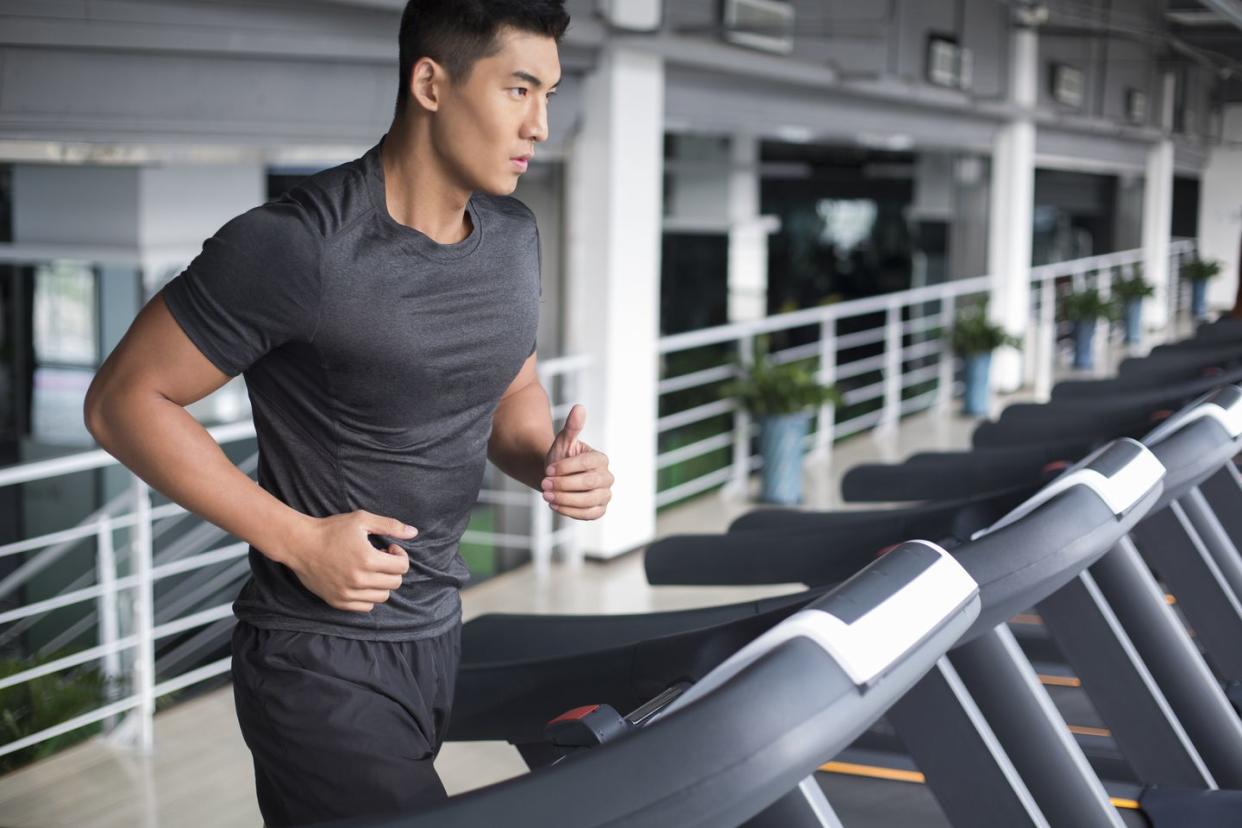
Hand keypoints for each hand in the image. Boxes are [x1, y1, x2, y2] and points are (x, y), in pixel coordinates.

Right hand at [281, 511, 414, 611]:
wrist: (300, 544)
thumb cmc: (331, 529)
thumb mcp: (362, 520)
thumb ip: (390, 526)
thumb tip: (414, 532)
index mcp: (369, 560)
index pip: (402, 567)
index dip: (400, 555)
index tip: (388, 548)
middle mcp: (360, 580)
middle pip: (395, 583)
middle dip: (393, 569)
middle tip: (380, 558)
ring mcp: (348, 593)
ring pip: (382, 597)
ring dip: (382, 583)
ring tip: (370, 570)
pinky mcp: (338, 602)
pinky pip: (366, 607)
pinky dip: (369, 596)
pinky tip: (361, 582)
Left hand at [542, 404, 612, 520]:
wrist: (556, 478)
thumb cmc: (561, 458)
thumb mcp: (563, 442)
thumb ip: (572, 427)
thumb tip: (579, 408)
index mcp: (601, 459)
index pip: (587, 463)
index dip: (566, 467)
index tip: (548, 469)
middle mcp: (607, 477)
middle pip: (589, 483)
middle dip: (564, 484)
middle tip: (544, 483)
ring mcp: (605, 495)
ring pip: (589, 501)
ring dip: (565, 499)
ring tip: (546, 496)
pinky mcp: (599, 510)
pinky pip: (589, 514)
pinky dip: (571, 511)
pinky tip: (554, 505)